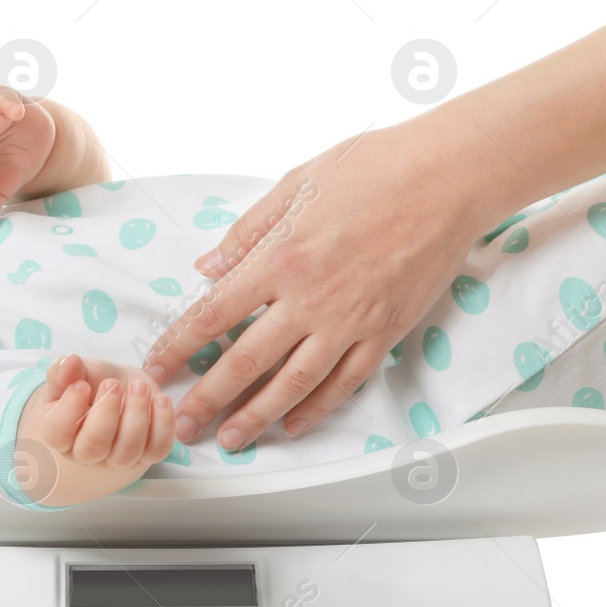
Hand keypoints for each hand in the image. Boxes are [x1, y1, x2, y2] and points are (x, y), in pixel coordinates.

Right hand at [20, 353, 175, 484]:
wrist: (122, 392)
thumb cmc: (93, 384)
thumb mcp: (75, 373)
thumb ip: (66, 370)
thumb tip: (69, 363)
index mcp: (61, 433)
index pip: (57, 432)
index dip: (69, 409)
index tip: (81, 384)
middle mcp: (86, 453)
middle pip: (92, 448)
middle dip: (105, 413)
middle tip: (113, 384)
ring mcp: (118, 458)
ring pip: (126, 451)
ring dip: (136, 417)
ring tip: (139, 387)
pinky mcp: (147, 454)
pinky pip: (157, 450)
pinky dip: (163, 426)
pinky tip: (160, 400)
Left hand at [139, 116, 490, 449]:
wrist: (447, 176)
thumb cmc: (373, 167)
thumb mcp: (296, 183)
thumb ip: (248, 232)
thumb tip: (207, 266)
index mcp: (280, 258)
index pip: (214, 314)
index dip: (179, 347)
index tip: (158, 368)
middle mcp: (310, 298)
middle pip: (245, 362)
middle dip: (208, 399)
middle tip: (183, 424)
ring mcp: (351, 321)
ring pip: (294, 384)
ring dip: (257, 417)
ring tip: (232, 439)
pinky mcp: (386, 332)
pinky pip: (345, 382)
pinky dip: (318, 409)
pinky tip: (295, 425)